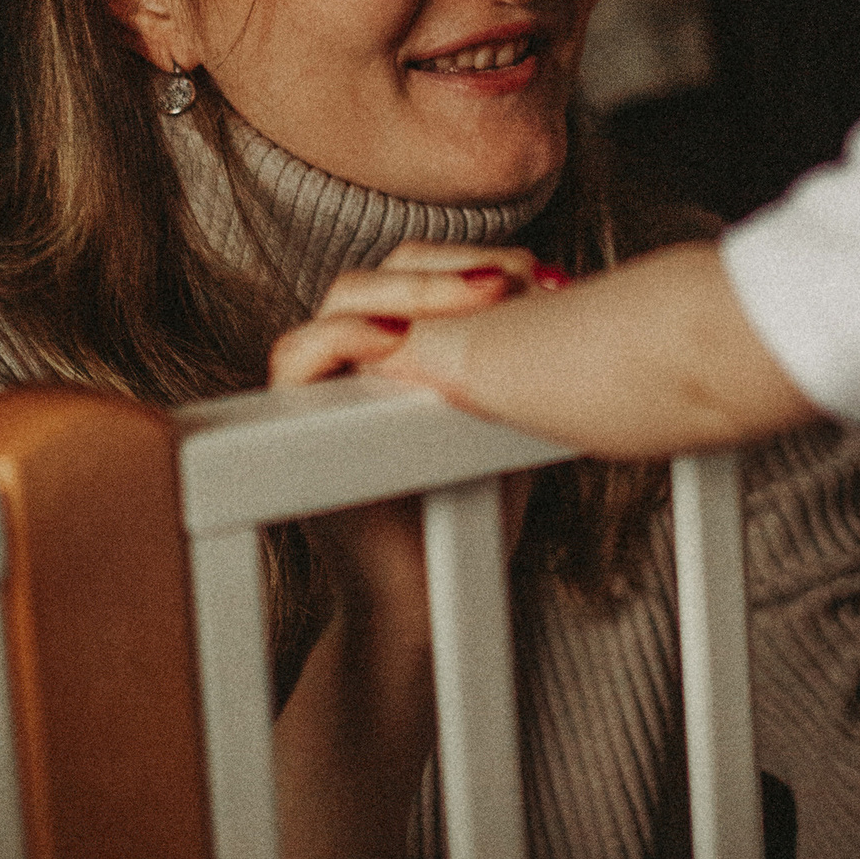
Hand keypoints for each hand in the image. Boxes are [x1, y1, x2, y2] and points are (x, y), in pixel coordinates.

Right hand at [268, 246, 555, 609]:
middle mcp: (354, 356)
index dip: (478, 259)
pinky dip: (344, 337)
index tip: (542, 277)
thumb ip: (518, 361)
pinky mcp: (291, 423)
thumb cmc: (469, 511)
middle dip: (451, 267)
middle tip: (512, 281)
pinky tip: (402, 341)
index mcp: (399, 346)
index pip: (424, 268)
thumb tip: (569, 296)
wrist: (430, 599)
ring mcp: (320, 385)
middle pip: (384, 271)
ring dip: (410, 291)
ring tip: (478, 301)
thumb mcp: (507, 418)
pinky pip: (298, 356)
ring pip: (343, 299)